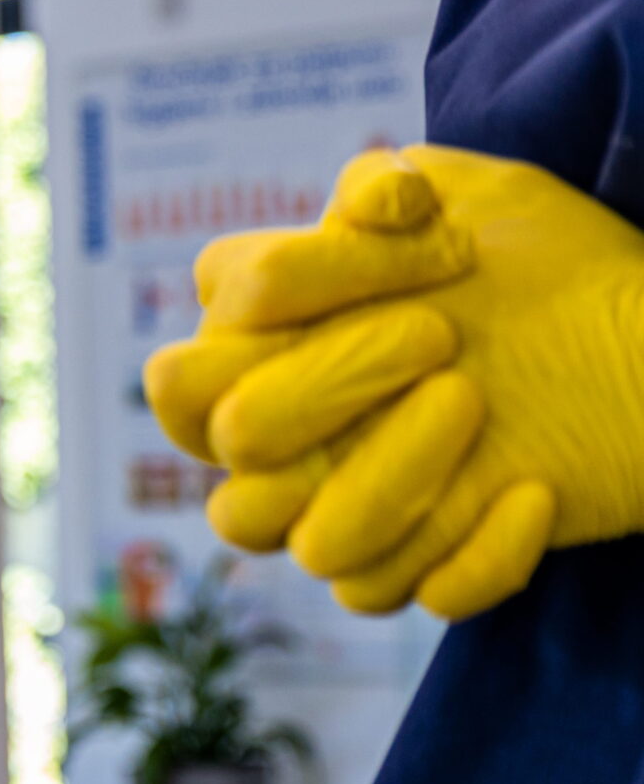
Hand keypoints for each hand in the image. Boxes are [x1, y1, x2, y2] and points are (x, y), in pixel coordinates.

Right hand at [143, 146, 643, 618]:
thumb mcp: (469, 199)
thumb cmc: (537, 266)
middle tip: (437, 335)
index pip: (184, 368)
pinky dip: (470, 553)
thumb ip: (384, 187)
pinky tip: (536, 491)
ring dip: (392, 479)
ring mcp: (345, 511)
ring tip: (476, 402)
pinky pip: (401, 596)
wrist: (641, 339)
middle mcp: (283, 446)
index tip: (417, 244)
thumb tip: (373, 200)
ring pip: (311, 544)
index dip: (284, 296)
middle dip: (325, 384)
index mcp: (255, 360)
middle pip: (232, 445)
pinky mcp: (420, 567)